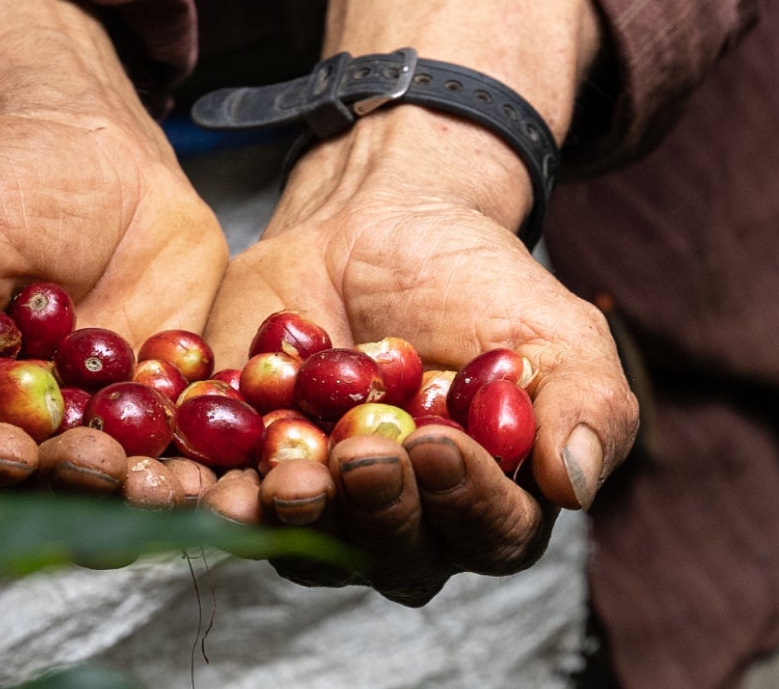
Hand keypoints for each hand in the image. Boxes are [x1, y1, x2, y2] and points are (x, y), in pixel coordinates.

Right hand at [0, 0, 227, 498]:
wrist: (94, 145)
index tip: (7, 452)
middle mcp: (7, 427)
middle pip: (26, 490)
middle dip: (63, 485)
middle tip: (97, 460)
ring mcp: (85, 424)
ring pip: (107, 486)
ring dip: (135, 496)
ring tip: (162, 480)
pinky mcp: (157, 410)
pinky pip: (179, 453)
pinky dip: (200, 467)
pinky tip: (222, 465)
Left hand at [198, 112, 639, 603]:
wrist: (378, 226)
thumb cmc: (480, 285)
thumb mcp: (555, 330)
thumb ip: (585, 403)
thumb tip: (576, 483)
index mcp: (489, 508)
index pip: (486, 531)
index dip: (462, 499)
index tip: (438, 445)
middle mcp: (402, 527)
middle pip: (390, 551)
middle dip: (372, 509)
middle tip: (357, 455)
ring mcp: (319, 506)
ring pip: (301, 538)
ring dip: (286, 516)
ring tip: (278, 476)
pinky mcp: (242, 472)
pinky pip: (219, 495)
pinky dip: (204, 486)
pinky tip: (192, 468)